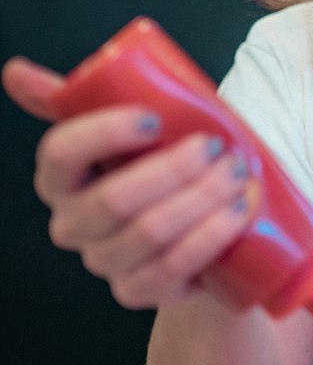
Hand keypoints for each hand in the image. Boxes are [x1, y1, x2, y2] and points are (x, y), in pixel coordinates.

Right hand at [2, 55, 255, 309]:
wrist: (192, 229)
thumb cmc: (157, 166)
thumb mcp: (125, 128)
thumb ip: (75, 96)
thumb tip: (13, 71)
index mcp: (58, 178)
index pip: (60, 153)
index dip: (105, 133)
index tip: (155, 118)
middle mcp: (72, 224)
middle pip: (113, 199)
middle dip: (173, 169)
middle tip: (218, 147)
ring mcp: (104, 262)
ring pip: (149, 233)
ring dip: (201, 200)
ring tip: (238, 174)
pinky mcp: (137, 292)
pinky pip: (173, 268)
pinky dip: (210, 237)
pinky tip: (237, 213)